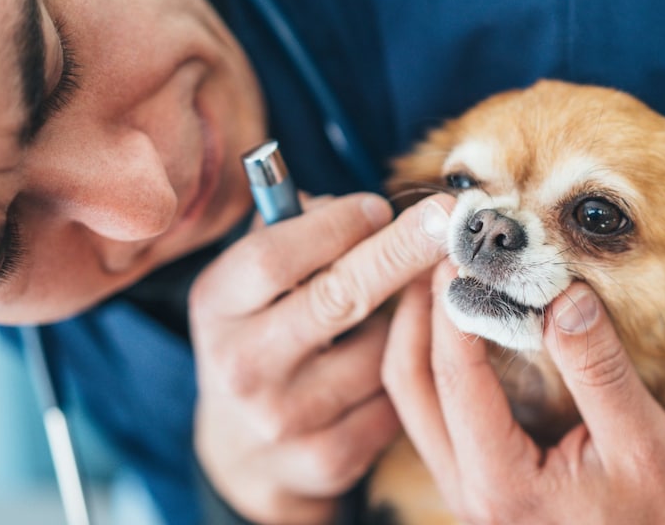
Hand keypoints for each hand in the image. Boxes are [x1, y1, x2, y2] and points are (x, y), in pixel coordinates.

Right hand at [190, 192, 453, 524]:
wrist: (243, 449)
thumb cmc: (262, 334)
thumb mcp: (250, 282)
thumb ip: (292, 232)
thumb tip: (366, 208)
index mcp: (217, 306)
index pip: (274, 257)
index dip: (335, 225)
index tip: (380, 206)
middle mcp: (242, 365)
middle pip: (336, 297)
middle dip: (399, 252)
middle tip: (446, 219)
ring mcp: (284, 417)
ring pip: (379, 349)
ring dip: (399, 324)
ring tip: (378, 321)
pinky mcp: (328, 457)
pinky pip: (395, 397)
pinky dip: (402, 373)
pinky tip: (381, 369)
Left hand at [383, 262, 664, 524]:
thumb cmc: (656, 516)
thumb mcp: (645, 445)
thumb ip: (599, 371)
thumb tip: (563, 295)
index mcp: (502, 482)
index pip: (457, 378)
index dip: (454, 306)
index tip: (462, 251)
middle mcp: (465, 486)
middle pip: (408, 384)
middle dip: (418, 310)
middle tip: (437, 251)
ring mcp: (462, 484)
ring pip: (411, 397)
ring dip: (419, 332)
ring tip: (442, 275)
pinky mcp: (471, 477)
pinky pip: (430, 409)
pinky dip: (435, 359)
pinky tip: (459, 323)